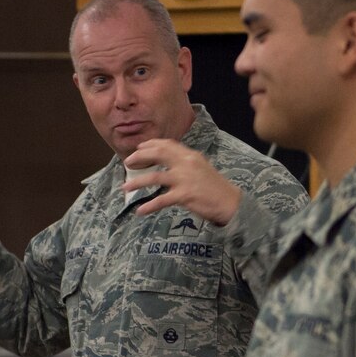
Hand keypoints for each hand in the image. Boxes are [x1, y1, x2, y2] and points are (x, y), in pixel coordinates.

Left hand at [123, 139, 241, 225]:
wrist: (230, 202)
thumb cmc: (215, 187)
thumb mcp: (201, 167)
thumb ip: (185, 163)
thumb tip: (167, 162)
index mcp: (190, 155)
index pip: (167, 144)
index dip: (150, 145)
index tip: (139, 147)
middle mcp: (186, 163)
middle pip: (158, 155)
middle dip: (139, 157)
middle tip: (127, 163)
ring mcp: (185, 179)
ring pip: (154, 177)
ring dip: (137, 182)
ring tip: (125, 187)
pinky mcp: (184, 195)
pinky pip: (161, 200)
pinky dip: (149, 206)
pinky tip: (140, 211)